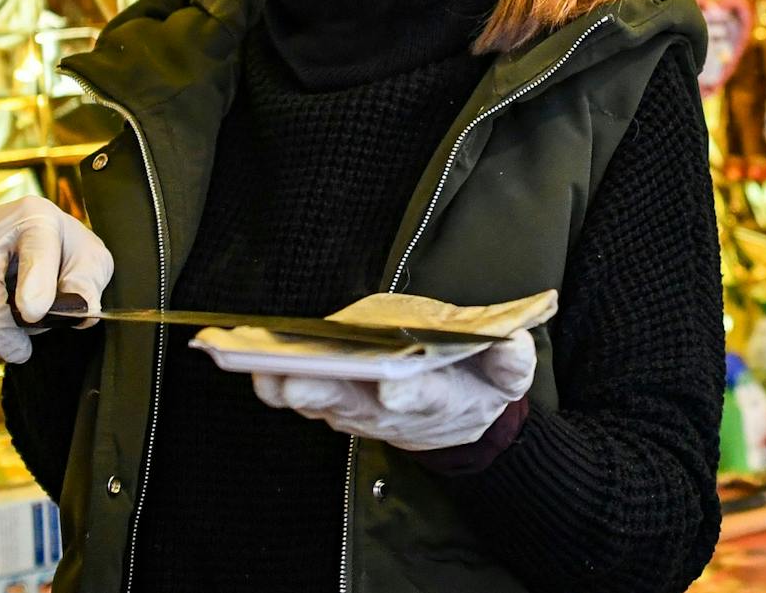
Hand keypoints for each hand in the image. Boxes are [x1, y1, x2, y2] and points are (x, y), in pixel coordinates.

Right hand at [0, 196, 114, 363]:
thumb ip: (86, 285)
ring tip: (6, 346)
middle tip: (19, 351)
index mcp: (38, 218)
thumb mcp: (92, 263)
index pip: (35, 246)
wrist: (42, 242)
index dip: (34, 282)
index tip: (36, 314)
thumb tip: (78, 311)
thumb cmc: (67, 253)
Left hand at [252, 330, 537, 451]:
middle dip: (324, 392)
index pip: (423, 398)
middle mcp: (391, 412)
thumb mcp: (509, 376)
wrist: (460, 423)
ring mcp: (359, 411)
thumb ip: (511, 360)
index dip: (408, 392)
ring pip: (320, 403)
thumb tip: (513, 343)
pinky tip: (251, 365)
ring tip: (258, 368)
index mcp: (439, 400)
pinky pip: (302, 398)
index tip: (393, 385)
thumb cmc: (479, 385)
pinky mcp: (336, 404)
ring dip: (288, 389)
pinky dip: (275, 384)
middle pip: (355, 404)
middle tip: (295, 381)